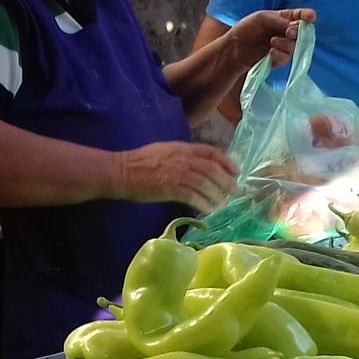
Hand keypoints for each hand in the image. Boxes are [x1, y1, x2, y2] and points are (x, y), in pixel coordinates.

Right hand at [109, 142, 239, 212]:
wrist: (121, 171)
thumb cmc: (140, 162)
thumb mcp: (165, 151)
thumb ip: (184, 155)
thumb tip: (202, 165)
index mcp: (182, 148)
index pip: (211, 152)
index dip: (227, 162)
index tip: (236, 172)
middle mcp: (182, 159)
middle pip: (213, 169)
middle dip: (227, 181)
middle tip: (235, 192)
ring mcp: (175, 173)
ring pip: (205, 183)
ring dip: (217, 195)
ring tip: (223, 204)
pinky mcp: (168, 188)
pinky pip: (192, 196)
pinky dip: (203, 203)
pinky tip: (209, 210)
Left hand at [227, 8, 315, 67]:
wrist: (233, 48)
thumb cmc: (246, 28)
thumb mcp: (261, 18)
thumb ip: (279, 21)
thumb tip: (295, 27)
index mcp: (283, 18)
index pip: (299, 16)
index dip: (307, 16)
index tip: (312, 17)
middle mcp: (285, 32)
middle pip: (301, 33)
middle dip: (296, 33)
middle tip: (288, 33)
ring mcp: (282, 46)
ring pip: (295, 47)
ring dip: (286, 45)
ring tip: (272, 42)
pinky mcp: (277, 59)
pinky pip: (286, 59)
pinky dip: (280, 56)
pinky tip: (271, 54)